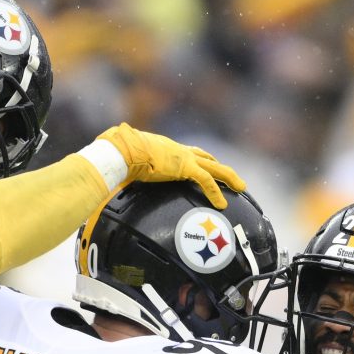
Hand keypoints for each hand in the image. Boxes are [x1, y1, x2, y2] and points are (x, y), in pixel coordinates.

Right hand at [98, 124, 243, 208]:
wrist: (122, 151)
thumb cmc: (119, 157)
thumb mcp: (127, 165)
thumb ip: (127, 173)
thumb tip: (112, 182)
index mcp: (167, 149)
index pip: (190, 154)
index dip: (202, 160)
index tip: (208, 165)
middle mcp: (179, 150)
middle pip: (207, 158)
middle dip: (221, 168)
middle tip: (233, 178)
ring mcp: (184, 158)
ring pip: (215, 167)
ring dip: (229, 177)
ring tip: (241, 187)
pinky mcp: (185, 167)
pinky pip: (206, 181)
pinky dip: (216, 192)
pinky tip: (223, 204)